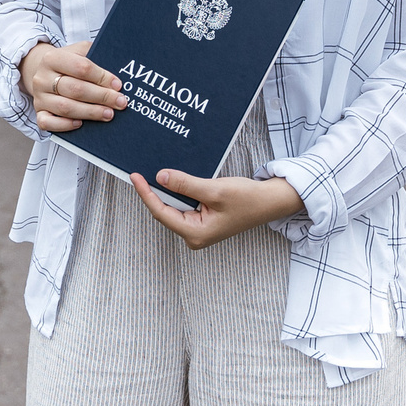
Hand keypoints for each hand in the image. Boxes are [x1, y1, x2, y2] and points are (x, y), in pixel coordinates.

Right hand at [19, 40, 125, 133]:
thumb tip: (115, 77)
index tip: (118, 85)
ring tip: (108, 114)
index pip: (81, 67)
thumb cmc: (66, 64)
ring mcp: (39, 97)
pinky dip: (65, 125)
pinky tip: (81, 124)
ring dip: (90, 112)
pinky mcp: (38, 113)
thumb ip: (95, 57)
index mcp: (53, 58)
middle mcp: (42, 78)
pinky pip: (48, 123)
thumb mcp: (78, 52)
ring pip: (65, 107)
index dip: (102, 77)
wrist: (43, 72)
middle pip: (75, 89)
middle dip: (101, 96)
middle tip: (120, 102)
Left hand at [130, 169, 307, 249]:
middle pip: (165, 210)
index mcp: (195, 234)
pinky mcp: (202, 220)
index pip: (161, 212)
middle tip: (140, 170)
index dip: (146, 193)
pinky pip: (183, 205)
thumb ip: (186, 184)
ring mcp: (198, 229)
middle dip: (154, 191)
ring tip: (153, 173)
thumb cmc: (247, 199)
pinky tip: (173, 179)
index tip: (135, 176)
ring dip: (166, 190)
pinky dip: (178, 191)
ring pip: (173, 207)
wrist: (269, 202)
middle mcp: (193, 235)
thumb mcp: (215, 190)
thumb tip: (160, 177)